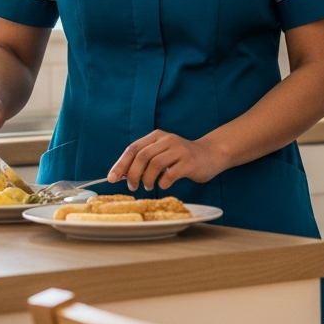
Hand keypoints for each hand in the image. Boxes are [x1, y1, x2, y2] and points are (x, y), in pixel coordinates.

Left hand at [108, 130, 228, 190]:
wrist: (211, 154)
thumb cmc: (182, 157)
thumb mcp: (163, 152)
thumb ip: (145, 159)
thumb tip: (121, 175)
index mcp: (157, 136)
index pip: (133, 148)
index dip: (121, 164)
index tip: (112, 178)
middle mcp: (167, 140)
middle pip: (142, 156)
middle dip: (133, 174)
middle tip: (133, 187)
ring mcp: (180, 150)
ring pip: (154, 165)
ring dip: (147, 180)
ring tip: (148, 186)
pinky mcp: (190, 162)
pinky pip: (170, 174)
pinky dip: (162, 183)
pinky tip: (163, 185)